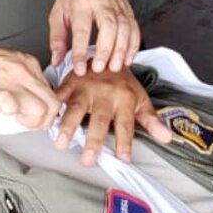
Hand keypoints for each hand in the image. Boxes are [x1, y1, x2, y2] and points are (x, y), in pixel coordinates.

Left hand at [0, 37, 58, 127]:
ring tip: (23, 108)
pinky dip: (37, 91)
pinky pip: (41, 78)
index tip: (24, 122)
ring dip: (42, 103)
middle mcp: (25, 70)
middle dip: (45, 116)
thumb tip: (16, 109)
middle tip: (28, 120)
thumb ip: (1, 105)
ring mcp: (26, 62)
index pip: (46, 108)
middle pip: (53, 100)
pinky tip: (23, 95)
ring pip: (50, 90)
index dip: (37, 122)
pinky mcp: (24, 58)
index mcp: (15, 82)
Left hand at [49, 0, 137, 72]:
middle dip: (105, 50)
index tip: (79, 68)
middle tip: (99, 68)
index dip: (80, 52)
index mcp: (81, 3)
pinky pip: (134, 29)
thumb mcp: (58, 13)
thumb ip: (57, 39)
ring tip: (115, 67)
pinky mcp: (128, 11)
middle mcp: (101, 3)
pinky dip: (133, 45)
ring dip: (121, 50)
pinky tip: (128, 58)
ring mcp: (117, 6)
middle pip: (108, 27)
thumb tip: (57, 60)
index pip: (82, 30)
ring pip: (124, 29)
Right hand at [52, 69, 171, 165]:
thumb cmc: (123, 84)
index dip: (125, 142)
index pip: (125, 125)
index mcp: (124, 99)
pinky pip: (59, 94)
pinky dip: (52, 105)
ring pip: (76, 108)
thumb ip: (151, 120)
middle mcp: (105, 94)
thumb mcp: (140, 99)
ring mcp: (86, 88)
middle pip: (99, 120)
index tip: (124, 159)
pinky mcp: (71, 82)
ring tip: (61, 143)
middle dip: (93, 140)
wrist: (109, 53)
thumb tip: (167, 138)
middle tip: (88, 160)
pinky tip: (46, 119)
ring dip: (67, 126)